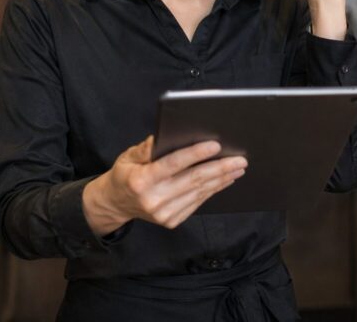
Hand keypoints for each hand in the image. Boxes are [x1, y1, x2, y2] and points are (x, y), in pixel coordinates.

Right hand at [82, 136, 246, 235]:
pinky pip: (198, 202)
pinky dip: (213, 190)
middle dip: (220, 168)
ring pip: (199, 192)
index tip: (216, 145)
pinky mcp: (172, 221)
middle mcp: (153, 199)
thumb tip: (166, 135)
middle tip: (240, 159)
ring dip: (222, 179)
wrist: (116, 204)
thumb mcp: (128, 156)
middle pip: (193, 180)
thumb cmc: (126, 174)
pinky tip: (224, 180)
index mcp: (141, 180)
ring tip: (238, 168)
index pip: (173, 164)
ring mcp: (164, 213)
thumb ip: (147, 148)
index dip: (196, 154)